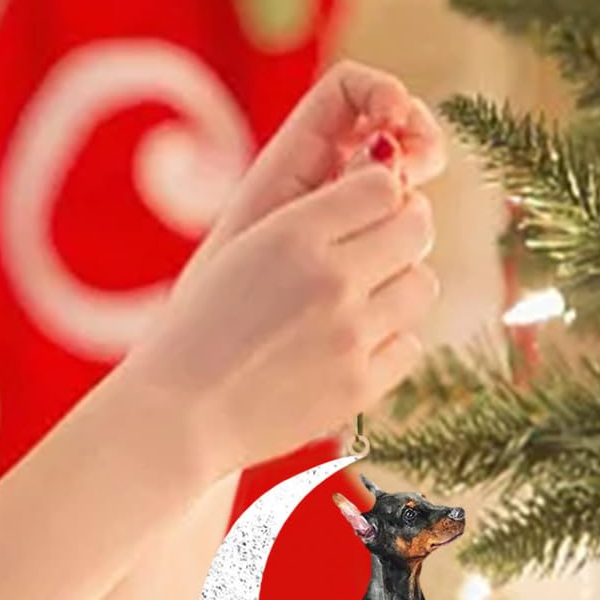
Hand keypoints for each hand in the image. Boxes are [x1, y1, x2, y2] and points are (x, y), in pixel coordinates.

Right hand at [115, 91, 441, 483]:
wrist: (179, 414)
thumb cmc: (200, 330)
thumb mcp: (240, 251)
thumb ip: (307, 221)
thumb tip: (385, 192)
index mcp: (292, 234)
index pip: (382, 186)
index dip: (382, 195)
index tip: (371, 212)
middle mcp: (330, 278)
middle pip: (415, 230)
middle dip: (403, 233)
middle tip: (381, 250)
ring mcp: (350, 334)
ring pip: (421, 286)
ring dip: (399, 288)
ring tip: (363, 303)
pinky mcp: (360, 385)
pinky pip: (409, 346)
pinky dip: (387, 345)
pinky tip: (350, 349)